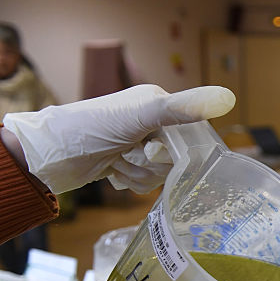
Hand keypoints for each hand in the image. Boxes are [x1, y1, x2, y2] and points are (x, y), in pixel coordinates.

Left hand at [1, 84, 234, 193]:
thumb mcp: (141, 116)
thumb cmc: (92, 127)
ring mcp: (139, 144)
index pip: (192, 132)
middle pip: (177, 156)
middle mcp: (152, 121)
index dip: (178, 149)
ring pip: (162, 173)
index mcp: (159, 102)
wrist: (52, 155)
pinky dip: (130, 181)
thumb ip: (183, 108)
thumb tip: (227, 97)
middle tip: (131, 153)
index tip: (155, 149)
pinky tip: (113, 171)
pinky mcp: (128, 163)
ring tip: (117, 162)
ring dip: (138, 173)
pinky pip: (147, 183)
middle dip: (153, 163)